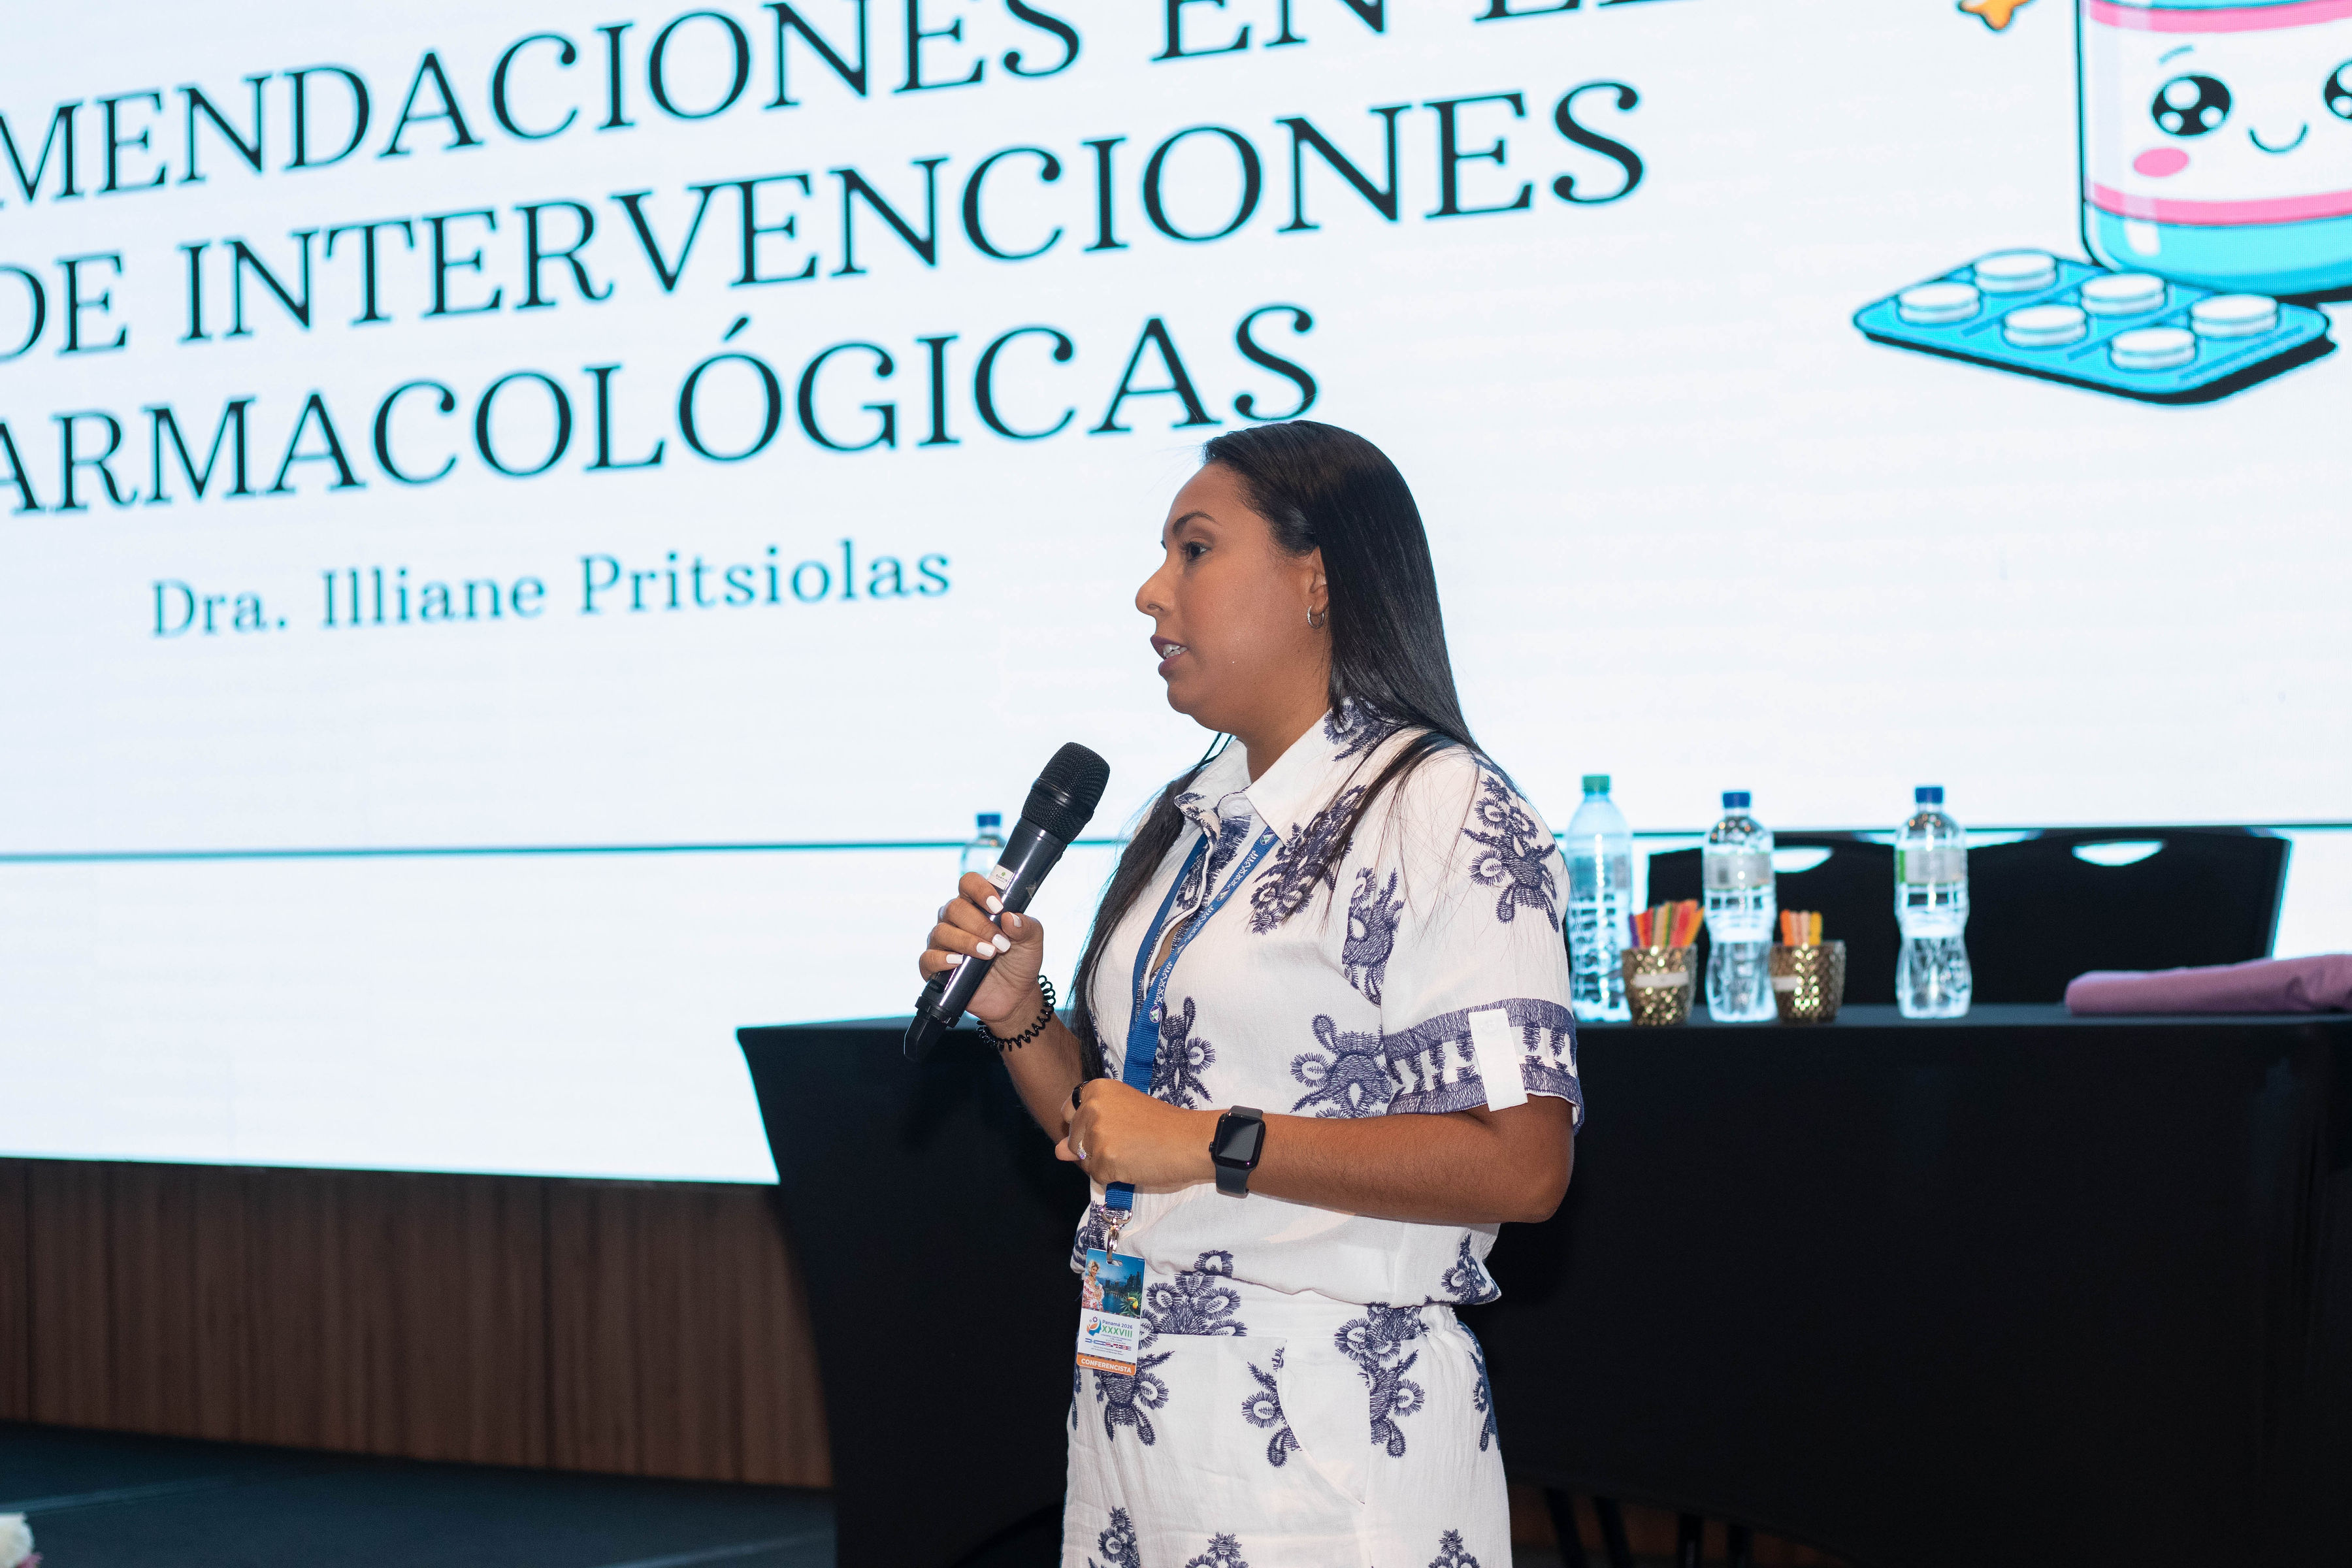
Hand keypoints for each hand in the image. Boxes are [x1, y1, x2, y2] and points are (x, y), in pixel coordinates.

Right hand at [919, 872, 1048, 1031]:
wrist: (1015, 996)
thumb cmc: (1020, 961)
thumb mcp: (1032, 941)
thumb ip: (1026, 926)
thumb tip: (1009, 917)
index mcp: (977, 906)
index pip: (968, 883)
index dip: (980, 890)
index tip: (998, 907)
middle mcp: (956, 920)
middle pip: (954, 908)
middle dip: (979, 925)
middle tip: (1001, 943)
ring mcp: (943, 943)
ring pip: (941, 931)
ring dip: (966, 942)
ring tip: (989, 954)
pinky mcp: (935, 967)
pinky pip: (927, 958)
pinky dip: (941, 959)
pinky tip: (958, 963)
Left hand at [1057, 1080, 1216, 1189]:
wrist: (1189, 1140)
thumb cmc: (1162, 1124)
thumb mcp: (1122, 1115)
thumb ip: (1086, 1130)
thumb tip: (1057, 1152)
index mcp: (1096, 1089)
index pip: (1068, 1112)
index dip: (1085, 1125)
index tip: (1109, 1127)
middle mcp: (1091, 1107)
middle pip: (1073, 1140)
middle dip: (1093, 1147)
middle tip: (1126, 1141)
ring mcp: (1096, 1134)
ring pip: (1084, 1161)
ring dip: (1104, 1164)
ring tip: (1132, 1153)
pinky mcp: (1104, 1159)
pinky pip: (1097, 1177)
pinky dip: (1113, 1177)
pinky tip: (1134, 1165)